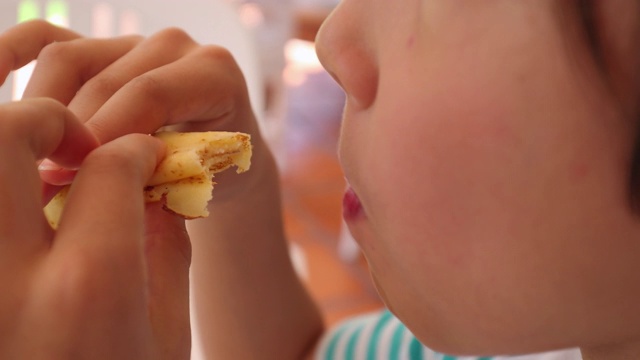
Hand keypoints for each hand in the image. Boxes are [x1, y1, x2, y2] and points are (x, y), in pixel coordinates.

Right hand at [0, 20, 271, 202]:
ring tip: (34, 159)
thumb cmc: (211, 172)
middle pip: (104, 79)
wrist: (215, 155)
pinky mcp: (99, 47)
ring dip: (42, 111)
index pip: (149, 93)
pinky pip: (45, 39)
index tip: (70, 178)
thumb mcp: (199, 178)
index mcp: (214, 73)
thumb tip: (94, 189)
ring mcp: (132, 42)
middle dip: (69, 133)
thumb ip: (159, 174)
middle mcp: (173, 46)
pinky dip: (10, 56)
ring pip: (68, 59)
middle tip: (45, 182)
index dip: (105, 134)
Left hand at [0, 98, 190, 358]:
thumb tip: (154, 184)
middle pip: (3, 134)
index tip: (142, 157)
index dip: (135, 148)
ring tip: (25, 167)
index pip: (110, 166)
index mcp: (88, 289)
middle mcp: (6, 279)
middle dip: (42, 118)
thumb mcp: (163, 337)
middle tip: (68, 147)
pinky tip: (12, 203)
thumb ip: (163, 250)